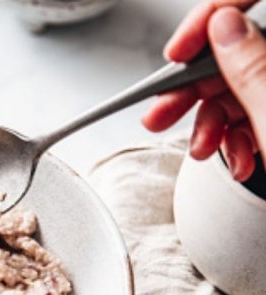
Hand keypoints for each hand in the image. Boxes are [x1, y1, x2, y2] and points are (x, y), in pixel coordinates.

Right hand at [143, 1, 265, 180]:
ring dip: (210, 123)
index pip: (246, 4)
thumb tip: (223, 26)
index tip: (176, 53)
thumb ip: (251, 69)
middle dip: (194, 89)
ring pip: (238, 90)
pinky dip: (235, 140)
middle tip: (161, 113)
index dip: (206, 21)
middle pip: (234, 54)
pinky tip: (236, 159)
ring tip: (200, 148)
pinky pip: (252, 116)